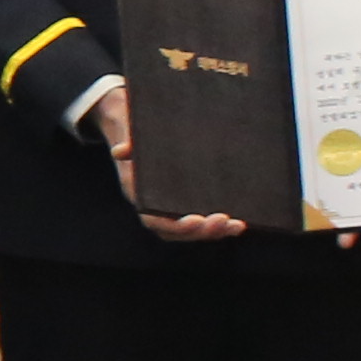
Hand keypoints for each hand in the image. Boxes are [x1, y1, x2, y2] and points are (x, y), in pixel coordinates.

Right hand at [101, 99, 249, 244]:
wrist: (136, 128)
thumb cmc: (136, 132)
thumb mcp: (130, 134)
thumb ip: (127, 144)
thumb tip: (121, 150)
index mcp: (138, 194)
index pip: (153, 219)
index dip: (175, 225)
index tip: (196, 221)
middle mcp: (153, 206)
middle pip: (177, 231)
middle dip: (202, 231)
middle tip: (224, 221)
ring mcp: (171, 206)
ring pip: (191, 230)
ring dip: (215, 232)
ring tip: (237, 225)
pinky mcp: (186, 203)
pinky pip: (201, 223)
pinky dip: (220, 227)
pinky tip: (239, 223)